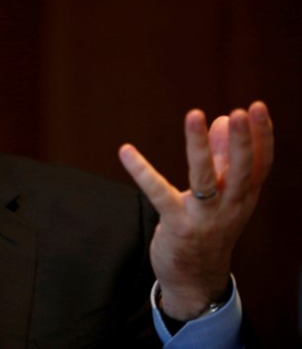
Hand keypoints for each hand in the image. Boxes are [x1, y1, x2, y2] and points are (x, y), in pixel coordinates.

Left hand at [118, 101, 272, 320]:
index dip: (261, 136)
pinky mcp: (177, 225)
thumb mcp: (222, 195)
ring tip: (195, 116)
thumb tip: (222, 120)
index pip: (260, 164)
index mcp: (243, 196)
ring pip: (204, 178)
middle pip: (240, 171)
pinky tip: (126, 151)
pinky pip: (158, 194)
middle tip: (238, 112)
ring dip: (200, 147)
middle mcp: (229, 206)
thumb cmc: (209, 229)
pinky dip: (142, 172)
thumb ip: (221, 158)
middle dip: (242, 142)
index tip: (256, 106)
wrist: (195, 280)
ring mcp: (204, 217)